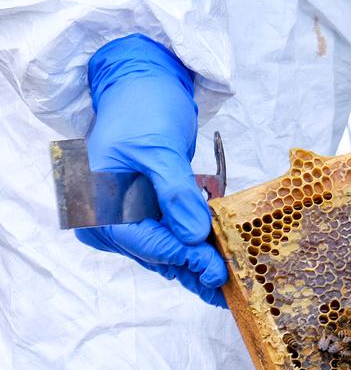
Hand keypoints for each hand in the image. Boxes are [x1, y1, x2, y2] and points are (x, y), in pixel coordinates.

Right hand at [74, 34, 227, 307]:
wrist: (140, 86)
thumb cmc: (142, 110)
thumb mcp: (159, 149)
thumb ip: (174, 192)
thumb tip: (192, 233)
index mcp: (99, 204)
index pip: (145, 243)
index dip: (183, 257)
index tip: (217, 269)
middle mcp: (107, 218)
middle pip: (156, 254)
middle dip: (195, 266)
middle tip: (232, 283)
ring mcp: (127, 217)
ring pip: (166, 251)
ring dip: (198, 262)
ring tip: (232, 280)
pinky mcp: (148, 212)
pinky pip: (172, 236)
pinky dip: (196, 245)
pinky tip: (221, 257)